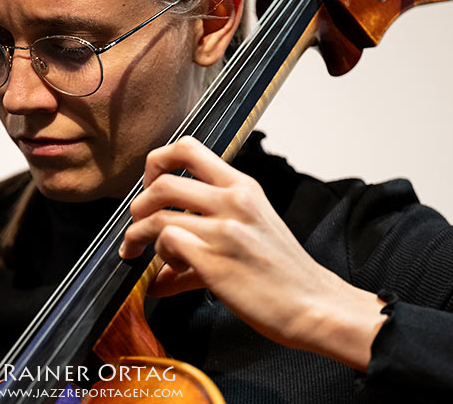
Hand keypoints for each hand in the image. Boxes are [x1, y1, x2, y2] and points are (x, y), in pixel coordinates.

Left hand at [118, 136, 385, 370]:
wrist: (315, 305)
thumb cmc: (284, 272)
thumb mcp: (253, 232)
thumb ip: (206, 235)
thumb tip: (161, 268)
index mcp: (243, 187)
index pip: (188, 148)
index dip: (158, 162)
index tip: (151, 184)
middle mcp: (234, 200)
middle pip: (163, 181)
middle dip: (138, 204)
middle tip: (138, 224)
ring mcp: (225, 229)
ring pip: (158, 214)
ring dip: (137, 235)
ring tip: (137, 251)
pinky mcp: (215, 259)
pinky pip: (166, 242)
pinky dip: (157, 257)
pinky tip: (168, 271)